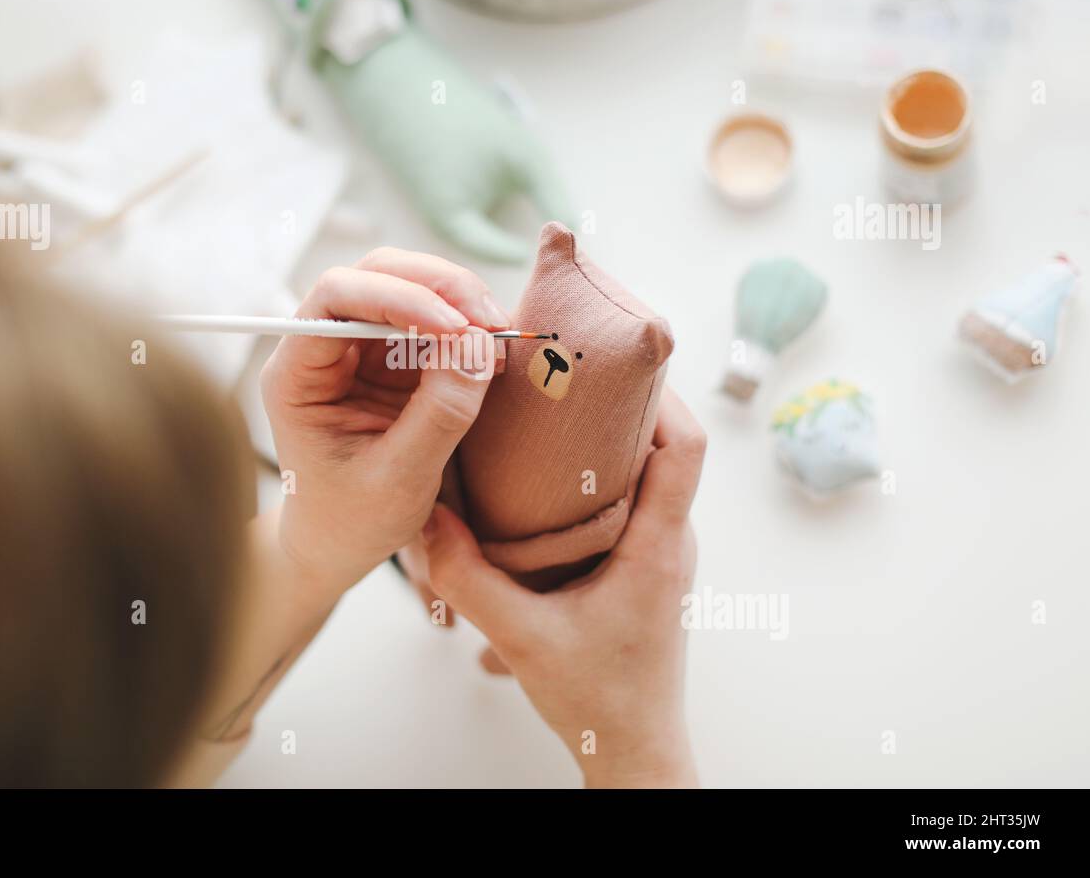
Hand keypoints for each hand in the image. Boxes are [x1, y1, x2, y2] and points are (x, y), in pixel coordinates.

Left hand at [260, 248, 507, 605]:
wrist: (339, 549)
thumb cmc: (350, 522)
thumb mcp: (399, 478)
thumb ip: (439, 413)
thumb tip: (479, 346)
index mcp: (296, 374)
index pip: (336, 297)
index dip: (397, 298)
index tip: (454, 326)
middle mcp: (322, 349)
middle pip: (376, 276)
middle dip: (438, 287)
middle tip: (490, 319)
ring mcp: (359, 351)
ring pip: (409, 288)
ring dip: (459, 302)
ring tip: (500, 335)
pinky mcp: (391, 363)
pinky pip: (431, 323)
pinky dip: (466, 327)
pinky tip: (493, 349)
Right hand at [421, 388, 705, 787]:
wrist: (632, 749)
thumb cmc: (596, 701)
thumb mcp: (520, 638)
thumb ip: (468, 580)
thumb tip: (424, 521)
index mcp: (656, 548)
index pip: (687, 448)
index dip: (661, 395)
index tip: (615, 361)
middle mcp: (670, 540)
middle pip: (668, 444)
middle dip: (624, 399)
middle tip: (568, 371)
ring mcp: (662, 551)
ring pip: (651, 469)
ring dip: (610, 435)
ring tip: (553, 411)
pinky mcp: (645, 563)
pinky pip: (634, 496)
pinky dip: (598, 471)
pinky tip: (548, 475)